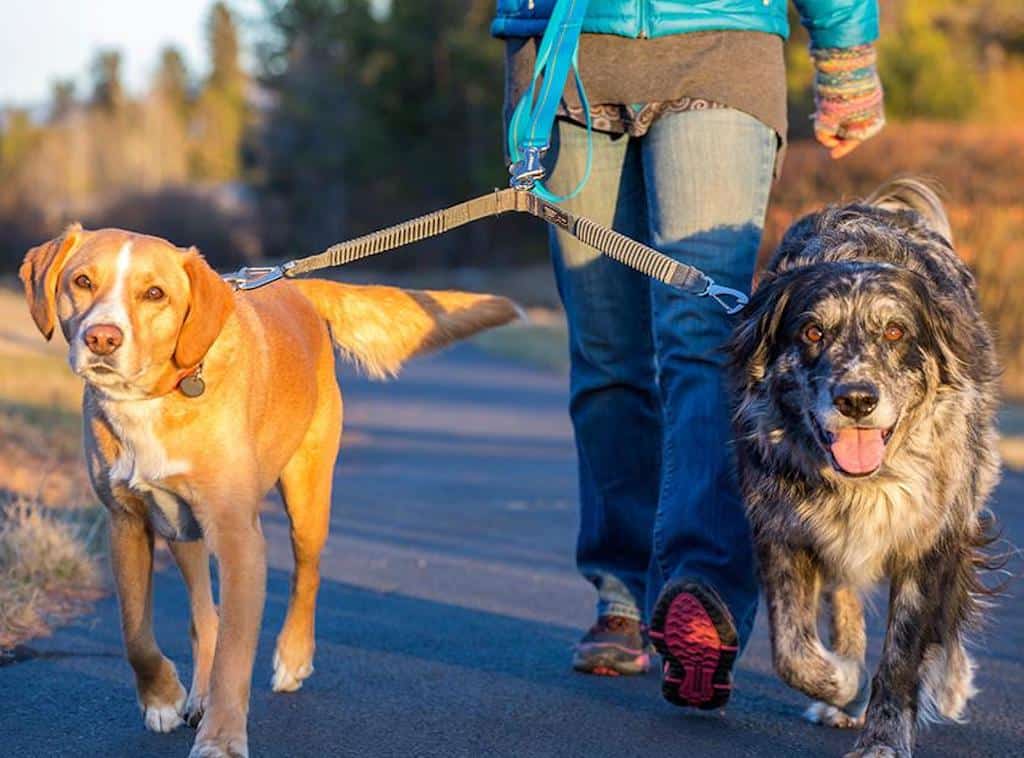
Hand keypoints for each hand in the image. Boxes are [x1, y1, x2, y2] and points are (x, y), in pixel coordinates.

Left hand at [811, 44, 884, 160]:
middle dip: (835, 131)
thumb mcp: (827, 117)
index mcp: (871, 118)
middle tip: (821, 130)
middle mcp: (872, 106)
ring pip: (847, 113)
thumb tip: (826, 139)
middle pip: (851, 127)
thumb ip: (825, 133)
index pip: (856, 139)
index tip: (832, 155)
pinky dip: (834, 104)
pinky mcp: (859, 82)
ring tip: (820, 111)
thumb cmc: (837, 91)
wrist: (843, 55)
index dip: (843, 147)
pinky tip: (822, 99)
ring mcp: (866, 93)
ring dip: (833, 117)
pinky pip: (846, 99)